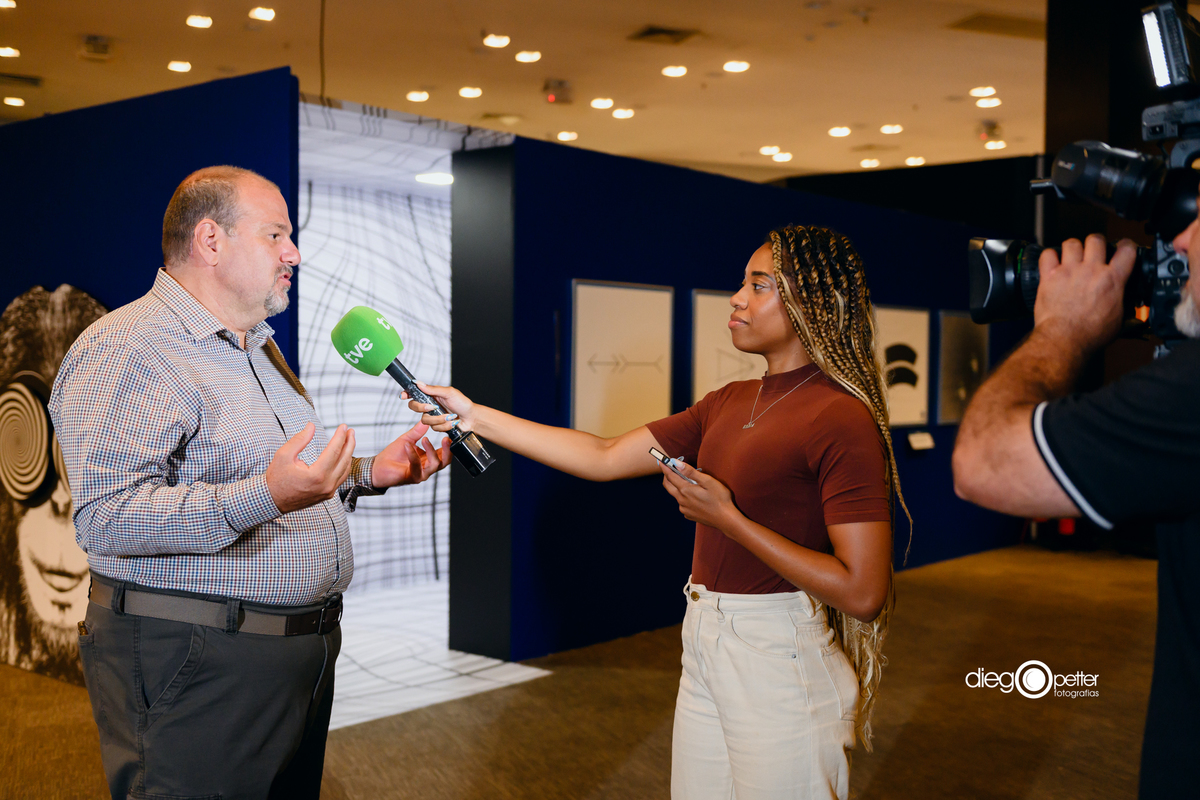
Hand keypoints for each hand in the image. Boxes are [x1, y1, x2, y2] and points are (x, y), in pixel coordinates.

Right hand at [266, 423, 355, 513]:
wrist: (271, 501)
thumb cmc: (276, 478)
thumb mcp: (283, 455)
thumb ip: (299, 439)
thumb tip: (311, 426)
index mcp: (317, 475)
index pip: (334, 451)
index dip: (340, 436)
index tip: (344, 426)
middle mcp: (326, 485)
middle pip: (344, 460)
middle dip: (349, 443)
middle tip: (350, 431)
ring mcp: (328, 492)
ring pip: (345, 470)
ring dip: (348, 454)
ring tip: (349, 441)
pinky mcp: (327, 495)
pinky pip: (340, 478)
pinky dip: (344, 465)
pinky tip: (343, 456)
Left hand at [371, 422, 451, 486]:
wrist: (378, 467)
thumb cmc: (392, 455)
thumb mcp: (407, 439)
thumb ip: (417, 431)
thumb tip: (426, 420)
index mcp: (429, 459)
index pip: (444, 452)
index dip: (448, 444)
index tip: (449, 432)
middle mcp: (428, 467)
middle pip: (445, 461)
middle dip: (447, 450)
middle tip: (446, 439)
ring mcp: (422, 474)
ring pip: (435, 464)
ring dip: (431, 451)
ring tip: (425, 439)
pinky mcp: (413, 477)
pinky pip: (417, 465)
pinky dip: (413, 454)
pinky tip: (407, 445)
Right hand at [402, 382, 477, 432]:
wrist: (471, 418)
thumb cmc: (462, 403)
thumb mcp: (449, 393)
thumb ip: (433, 389)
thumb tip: (419, 383)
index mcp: (431, 395)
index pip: (414, 394)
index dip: (406, 394)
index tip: (404, 396)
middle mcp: (430, 405)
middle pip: (414, 407)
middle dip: (423, 408)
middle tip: (434, 407)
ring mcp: (433, 416)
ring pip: (425, 420)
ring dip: (439, 419)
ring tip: (450, 416)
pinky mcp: (437, 426)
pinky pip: (434, 428)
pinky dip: (445, 425)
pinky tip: (452, 422)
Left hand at [659, 459, 739, 532]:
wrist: (726, 519)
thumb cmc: (720, 498)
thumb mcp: (707, 481)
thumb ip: (690, 472)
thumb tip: (676, 463)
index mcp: (685, 490)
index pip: (670, 476)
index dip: (665, 467)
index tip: (661, 461)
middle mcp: (681, 500)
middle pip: (668, 486)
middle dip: (667, 476)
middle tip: (669, 469)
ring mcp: (684, 509)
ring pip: (676, 495)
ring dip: (677, 487)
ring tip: (688, 482)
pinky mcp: (689, 515)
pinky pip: (682, 504)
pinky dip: (684, 497)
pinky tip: (694, 496)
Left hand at [1034, 234, 1136, 350]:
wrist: (1065, 339)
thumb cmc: (1090, 334)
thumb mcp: (1118, 319)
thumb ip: (1121, 302)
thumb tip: (1122, 300)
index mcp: (1112, 279)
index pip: (1127, 250)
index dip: (1126, 245)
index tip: (1122, 247)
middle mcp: (1091, 270)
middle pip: (1096, 239)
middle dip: (1095, 243)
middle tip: (1093, 251)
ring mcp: (1069, 271)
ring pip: (1071, 243)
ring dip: (1072, 249)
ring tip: (1072, 258)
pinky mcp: (1049, 276)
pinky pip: (1047, 254)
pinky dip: (1049, 256)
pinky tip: (1052, 264)